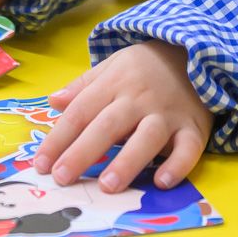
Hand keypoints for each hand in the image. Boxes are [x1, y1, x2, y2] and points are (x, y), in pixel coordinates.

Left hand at [33, 41, 211, 193]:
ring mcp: (168, 113)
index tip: (41, 165)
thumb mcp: (112, 66)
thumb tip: (53, 102)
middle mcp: (139, 98)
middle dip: (83, 152)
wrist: (196, 50)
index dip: (59, 138)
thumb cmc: (146, 66)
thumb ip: (83, 86)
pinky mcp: (194, 127)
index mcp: (114, 83)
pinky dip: (177, 165)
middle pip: (108, 125)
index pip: (81, 112)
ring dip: (127, 161)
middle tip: (62, 178)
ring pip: (147, 137)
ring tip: (108, 186)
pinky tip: (162, 181)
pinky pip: (188, 148)